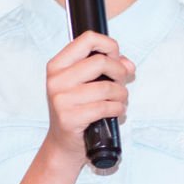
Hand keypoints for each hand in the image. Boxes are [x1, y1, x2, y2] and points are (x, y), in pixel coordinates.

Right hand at [43, 30, 133, 166]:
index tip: (116, 58)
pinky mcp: (70, 118)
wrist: (64, 143)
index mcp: (57, 65)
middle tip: (121, 83)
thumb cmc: (77, 110)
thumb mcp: (88, 84)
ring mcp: (61, 99)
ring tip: (120, 100)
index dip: (109, 46)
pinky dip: (118, 108)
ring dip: (121, 94)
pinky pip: (105, 106)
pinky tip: (116, 111)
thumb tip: (128, 65)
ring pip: (107, 87)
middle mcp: (56, 80)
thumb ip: (108, 68)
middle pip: (100, 62)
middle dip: (119, 72)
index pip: (87, 39)